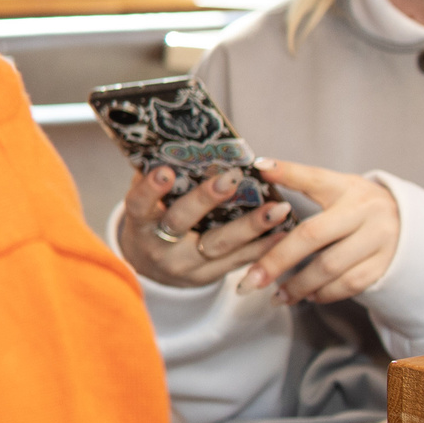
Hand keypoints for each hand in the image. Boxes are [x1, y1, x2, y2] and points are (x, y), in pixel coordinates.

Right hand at [117, 163, 293, 287]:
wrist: (152, 270)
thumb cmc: (152, 224)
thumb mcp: (145, 204)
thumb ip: (154, 180)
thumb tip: (177, 145)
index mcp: (140, 224)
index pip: (139, 205)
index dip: (151, 190)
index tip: (166, 171)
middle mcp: (158, 247)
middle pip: (181, 223)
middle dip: (206, 200)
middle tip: (231, 179)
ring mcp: (184, 266)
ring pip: (219, 245)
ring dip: (251, 226)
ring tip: (278, 208)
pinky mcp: (207, 277)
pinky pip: (238, 261)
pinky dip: (263, 246)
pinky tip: (284, 231)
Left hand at [239, 159, 401, 304]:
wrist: (412, 226)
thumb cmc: (358, 207)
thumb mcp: (338, 188)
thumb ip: (303, 183)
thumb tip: (261, 169)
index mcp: (346, 187)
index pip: (313, 177)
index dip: (287, 171)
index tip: (260, 167)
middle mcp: (364, 211)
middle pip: (313, 235)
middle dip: (277, 259)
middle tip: (251, 280)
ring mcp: (378, 239)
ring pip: (330, 266)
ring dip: (299, 285)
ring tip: (276, 296)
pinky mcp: (386, 264)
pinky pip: (350, 284)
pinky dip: (325, 293)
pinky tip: (307, 296)